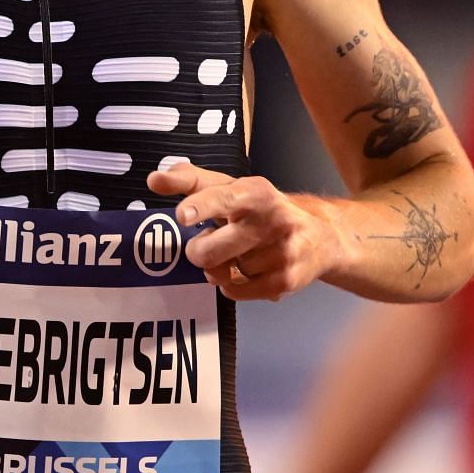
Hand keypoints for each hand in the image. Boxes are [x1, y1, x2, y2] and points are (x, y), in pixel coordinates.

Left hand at [145, 164, 346, 301]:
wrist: (320, 237)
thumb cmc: (260, 210)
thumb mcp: (231, 187)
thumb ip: (191, 180)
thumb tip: (153, 180)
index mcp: (255, 191)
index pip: (223, 197)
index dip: (201, 206)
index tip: (182, 215)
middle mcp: (273, 219)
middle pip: (210, 250)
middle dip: (199, 251)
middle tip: (210, 241)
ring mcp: (282, 252)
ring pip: (223, 273)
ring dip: (223, 266)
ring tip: (241, 252)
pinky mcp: (286, 281)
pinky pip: (235, 292)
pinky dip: (232, 285)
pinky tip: (248, 270)